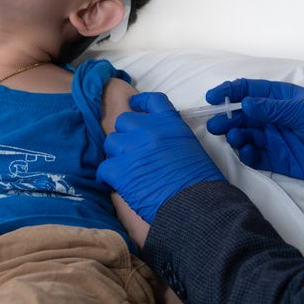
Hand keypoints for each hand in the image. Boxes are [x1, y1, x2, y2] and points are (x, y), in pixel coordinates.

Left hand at [98, 92, 225, 223]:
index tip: (134, 104)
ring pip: (111, 142)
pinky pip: (103, 167)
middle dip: (126, 135)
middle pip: (124, 121)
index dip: (140, 103)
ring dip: (116, 154)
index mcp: (170, 123)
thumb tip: (157, 145)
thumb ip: (171, 138)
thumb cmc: (200, 182)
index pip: (151, 100)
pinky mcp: (120, 170)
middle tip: (131, 151)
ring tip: (124, 169)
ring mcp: (133, 148)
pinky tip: (111, 183)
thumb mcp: (191, 147)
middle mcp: (149, 130)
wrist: (195, 203)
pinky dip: (106, 176)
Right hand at [205, 78, 303, 186]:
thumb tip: (244, 103)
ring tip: (236, 138)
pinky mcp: (276, 159)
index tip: (212, 97)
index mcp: (279, 98)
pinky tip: (247, 152)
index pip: (248, 90)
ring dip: (236, 136)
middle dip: (226, 118)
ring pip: (245, 135)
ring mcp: (273, 138)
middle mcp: (272, 117)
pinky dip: (247, 154)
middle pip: (241, 115)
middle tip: (216, 125)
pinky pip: (255, 156)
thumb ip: (273, 109)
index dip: (229, 91)